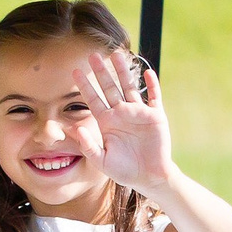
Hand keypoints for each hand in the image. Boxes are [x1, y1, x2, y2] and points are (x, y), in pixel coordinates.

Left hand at [77, 49, 172, 194]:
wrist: (150, 177)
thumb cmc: (125, 171)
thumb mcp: (102, 161)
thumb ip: (88, 146)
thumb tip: (76, 129)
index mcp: (107, 122)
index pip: (93, 99)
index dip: (85, 85)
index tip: (74, 71)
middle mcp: (122, 113)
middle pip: (110, 88)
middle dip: (101, 72)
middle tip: (92, 55)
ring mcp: (139, 112)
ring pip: (129, 87)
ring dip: (123, 72)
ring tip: (117, 55)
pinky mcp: (156, 116)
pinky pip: (154, 96)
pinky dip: (152, 85)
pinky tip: (147, 72)